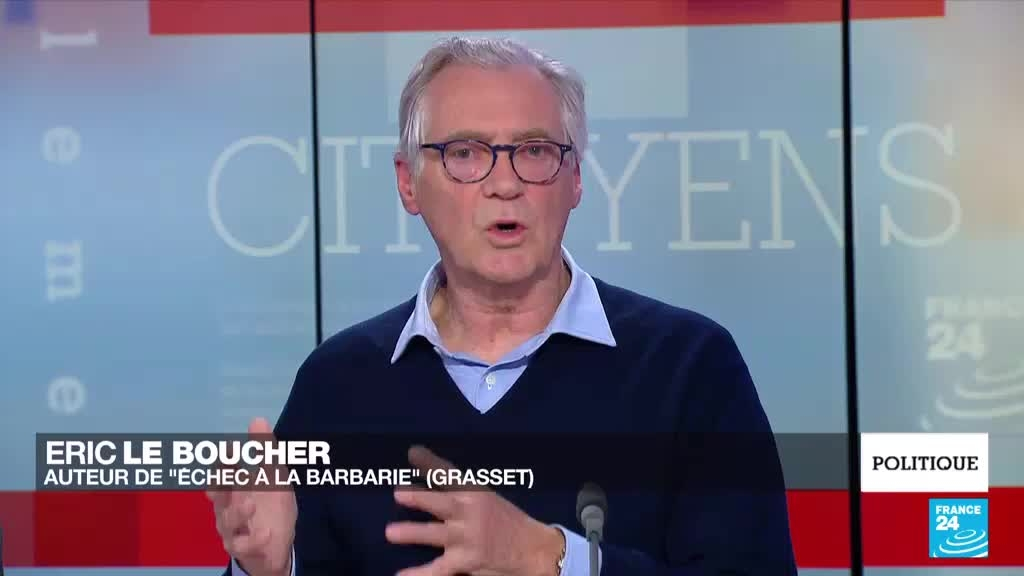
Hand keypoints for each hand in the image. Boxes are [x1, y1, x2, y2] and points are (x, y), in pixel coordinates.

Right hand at [208, 417, 296, 575]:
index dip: (224, 462)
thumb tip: (257, 419)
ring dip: (238, 511)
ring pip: (228, 520)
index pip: (223, 474)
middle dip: (223, 482)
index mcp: (233, 489)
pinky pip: (243, 545)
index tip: (228, 448)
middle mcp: (227, 508)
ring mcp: (232, 530)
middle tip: (231, 470)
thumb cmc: (269, 507)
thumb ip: (265, 451)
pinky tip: (266, 532)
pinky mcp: (242, 549)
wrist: (277, 546)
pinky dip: (254, 539)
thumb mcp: (274, 477)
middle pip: (219, 495)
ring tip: (250, 502)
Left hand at [385, 446, 563, 575]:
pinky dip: (418, 573)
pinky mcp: (466, 561)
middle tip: (397, 493)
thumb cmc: (507, 522)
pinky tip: (400, 575)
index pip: (450, 475)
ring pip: (435, 534)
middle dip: (420, 498)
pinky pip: (437, 569)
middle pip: (441, 502)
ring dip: (412, 532)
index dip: (430, 463)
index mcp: (476, 493)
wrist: (534, 550)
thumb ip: (460, 493)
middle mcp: (471, 513)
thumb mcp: (486, 500)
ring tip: (390, 532)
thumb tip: (427, 482)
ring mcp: (467, 538)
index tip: (412, 453)